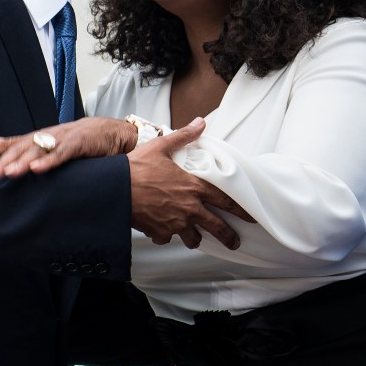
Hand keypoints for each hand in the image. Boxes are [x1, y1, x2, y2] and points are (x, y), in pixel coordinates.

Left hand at [0, 117, 137, 181]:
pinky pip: (62, 154)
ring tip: (8, 173)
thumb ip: (34, 153)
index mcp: (41, 138)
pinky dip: (49, 161)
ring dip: (22, 162)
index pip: (13, 141)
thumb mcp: (55, 147)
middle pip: (21, 148)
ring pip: (38, 150)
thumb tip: (7, 158)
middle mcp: (48, 136)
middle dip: (2, 162)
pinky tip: (37, 169)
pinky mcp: (80, 144)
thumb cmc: (82, 142)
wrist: (113, 132)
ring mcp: (63, 138)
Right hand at [128, 117, 254, 249]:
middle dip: (228, 237)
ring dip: (194, 238)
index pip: (225, 201)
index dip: (241, 210)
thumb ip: (184, 136)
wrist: (115, 188)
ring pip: (193, 238)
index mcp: (193, 187)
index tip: (250, 218)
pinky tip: (161, 230)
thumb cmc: (137, 167)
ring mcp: (175, 223)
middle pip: (217, 227)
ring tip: (194, 238)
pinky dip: (165, 236)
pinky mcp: (160, 232)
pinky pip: (166, 238)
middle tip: (234, 242)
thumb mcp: (161, 147)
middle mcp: (189, 208)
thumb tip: (200, 123)